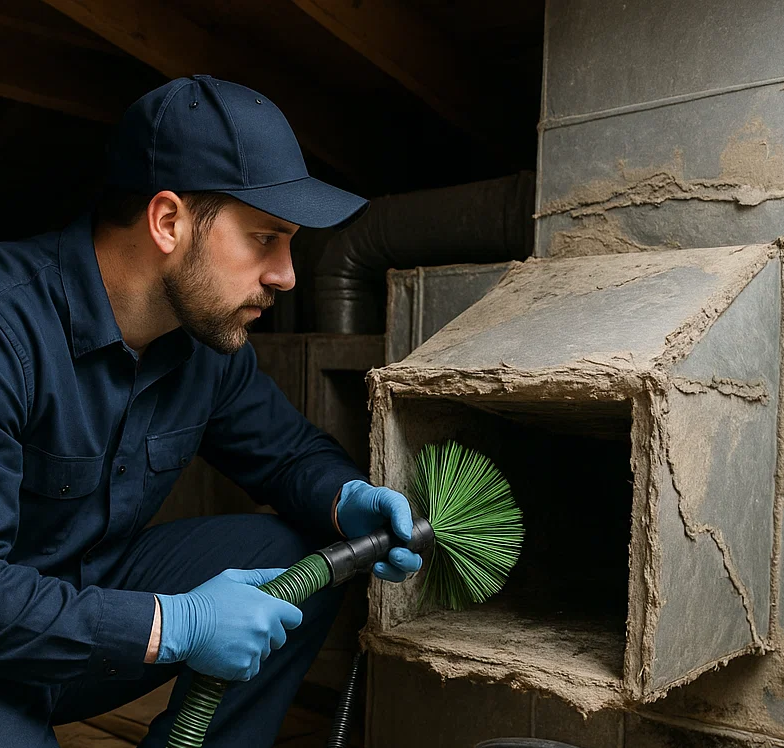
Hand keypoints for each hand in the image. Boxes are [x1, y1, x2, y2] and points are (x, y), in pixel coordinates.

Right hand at [155, 568, 302, 680]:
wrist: (181, 625)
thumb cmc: (206, 599)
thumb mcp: (234, 578)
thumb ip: (263, 576)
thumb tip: (286, 573)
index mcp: (268, 607)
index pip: (295, 618)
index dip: (286, 618)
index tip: (276, 618)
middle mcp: (265, 630)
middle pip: (279, 639)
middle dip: (267, 635)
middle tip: (244, 628)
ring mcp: (254, 650)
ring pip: (263, 655)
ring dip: (252, 650)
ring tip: (231, 639)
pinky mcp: (242, 668)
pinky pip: (250, 670)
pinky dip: (241, 666)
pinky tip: (226, 653)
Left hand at [336, 480, 422, 581]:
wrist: (344, 507)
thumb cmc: (369, 500)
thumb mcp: (386, 498)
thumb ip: (399, 510)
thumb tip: (407, 535)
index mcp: (409, 527)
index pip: (422, 542)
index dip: (417, 545)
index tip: (405, 541)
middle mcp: (402, 543)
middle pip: (414, 561)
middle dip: (407, 562)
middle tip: (394, 554)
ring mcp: (389, 555)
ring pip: (401, 572)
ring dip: (393, 572)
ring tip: (379, 565)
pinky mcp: (376, 563)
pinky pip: (385, 575)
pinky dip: (382, 574)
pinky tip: (374, 567)